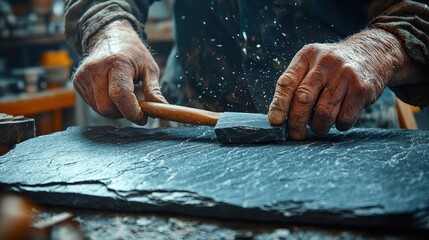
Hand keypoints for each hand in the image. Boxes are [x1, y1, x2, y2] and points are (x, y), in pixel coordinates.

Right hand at [73, 20, 166, 124]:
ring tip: (124, 94)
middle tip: (135, 107)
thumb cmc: (133, 53)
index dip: (132, 112)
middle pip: (107, 108)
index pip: (120, 95)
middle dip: (123, 113)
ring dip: (115, 110)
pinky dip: (105, 104)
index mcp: (117, 63)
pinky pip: (92, 105)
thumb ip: (154, 90)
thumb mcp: (149, 68)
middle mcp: (96, 69)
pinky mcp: (77, 81)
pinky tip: (111, 91)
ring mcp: (83, 75)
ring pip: (99, 109)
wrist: (110, 36)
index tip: (143, 117)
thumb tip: (161, 110)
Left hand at [268, 29, 405, 139]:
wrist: (373, 53)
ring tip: (319, 126)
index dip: (279, 104)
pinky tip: (339, 119)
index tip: (275, 122)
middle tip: (295, 134)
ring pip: (324, 113)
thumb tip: (279, 118)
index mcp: (307, 56)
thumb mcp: (312, 64)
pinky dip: (339, 125)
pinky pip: (344, 118)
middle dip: (296, 122)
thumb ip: (296, 85)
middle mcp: (325, 62)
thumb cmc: (332, 67)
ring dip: (318, 127)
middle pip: (303, 99)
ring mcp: (345, 75)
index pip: (287, 82)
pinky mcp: (362, 89)